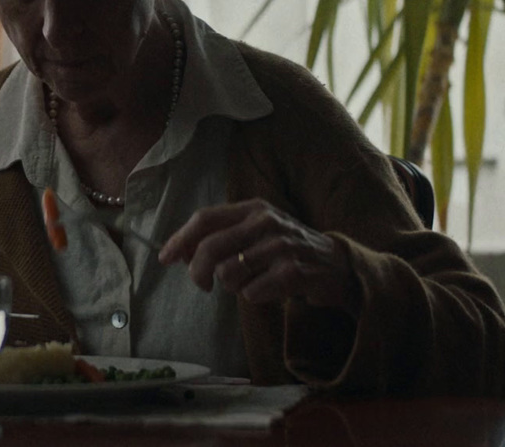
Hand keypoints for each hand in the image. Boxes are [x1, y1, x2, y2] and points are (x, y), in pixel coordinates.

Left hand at [158, 199, 359, 308]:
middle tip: (203, 286)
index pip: (205, 219)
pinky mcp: (293, 272)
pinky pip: (252, 292)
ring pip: (229, 274)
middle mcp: (266, 222)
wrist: (338, 266)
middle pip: (210, 248)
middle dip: (198, 272)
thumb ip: (223, 236)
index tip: (165, 258)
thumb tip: (179, 252)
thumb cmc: (288, 251)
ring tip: (252, 281)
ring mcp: (281, 246)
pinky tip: (270, 290)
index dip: (181, 239)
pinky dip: (255, 296)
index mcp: (254, 208)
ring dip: (233, 286)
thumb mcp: (258, 232)